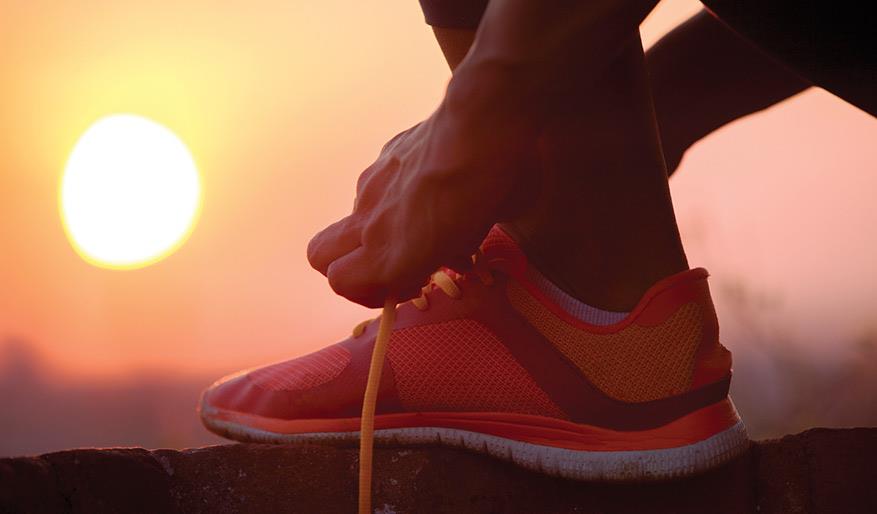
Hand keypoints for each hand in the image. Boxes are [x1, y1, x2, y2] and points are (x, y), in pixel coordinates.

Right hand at [307, 95, 538, 307]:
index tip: (398, 287)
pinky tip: (426, 184)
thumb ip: (439, 258)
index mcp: (390, 257)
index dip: (364, 291)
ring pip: (350, 219)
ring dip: (372, 229)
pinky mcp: (380, 161)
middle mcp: (369, 226)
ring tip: (418, 219)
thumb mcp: (468, 243)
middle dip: (343, 265)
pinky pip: (373, 188)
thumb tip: (442, 255)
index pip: (340, 282)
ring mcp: (369, 189)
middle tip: (382, 264)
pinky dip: (390, 196)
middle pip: (318, 256)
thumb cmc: (485, 194)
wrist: (480, 129)